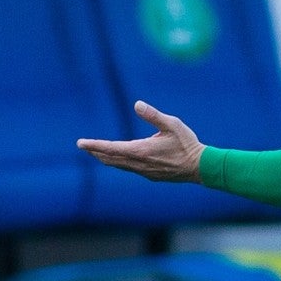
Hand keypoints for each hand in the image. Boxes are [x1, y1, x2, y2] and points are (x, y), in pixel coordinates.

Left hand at [77, 101, 204, 182]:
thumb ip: (153, 115)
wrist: (200, 167)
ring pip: (119, 165)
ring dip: (107, 158)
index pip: (110, 148)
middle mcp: (138, 163)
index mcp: (141, 150)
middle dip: (96, 152)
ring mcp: (144, 171)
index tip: (80, 143)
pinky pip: (129, 169)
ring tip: (98, 153)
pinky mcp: (151, 175)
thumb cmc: (187, 144)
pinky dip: (119, 163)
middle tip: (84, 147)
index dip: (94, 145)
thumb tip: (137, 104)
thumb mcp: (172, 124)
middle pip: (110, 159)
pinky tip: (122, 160)